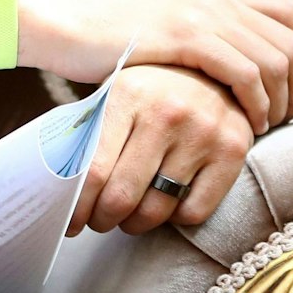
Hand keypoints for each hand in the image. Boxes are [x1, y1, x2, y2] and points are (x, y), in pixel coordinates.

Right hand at [19, 0, 292, 134]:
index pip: (290, 13)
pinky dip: (256, 103)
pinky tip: (245, 124)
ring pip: (279, 59)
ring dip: (282, 101)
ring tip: (265, 128)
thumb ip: (195, 32)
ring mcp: (203, 11)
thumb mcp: (160, 22)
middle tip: (289, 120)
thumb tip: (220, 65)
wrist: (57, 17)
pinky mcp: (185, 35)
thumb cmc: (99, 31)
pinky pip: (246, 72)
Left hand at [67, 64, 253, 234]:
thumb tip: (61, 185)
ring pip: (157, 210)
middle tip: (98, 222)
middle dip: (103, 220)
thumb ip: (91, 132)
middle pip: (122, 196)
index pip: (94, 170)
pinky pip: (194, 212)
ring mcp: (203, 132)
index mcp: (128, 93)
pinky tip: (165, 204)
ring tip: (127, 218)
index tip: (70, 222)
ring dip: (134, 224)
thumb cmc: (151, 88)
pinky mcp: (232, 151)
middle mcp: (167, 111)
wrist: (214, 69)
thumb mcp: (117, 93)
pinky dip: (174, 219)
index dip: (78, 207)